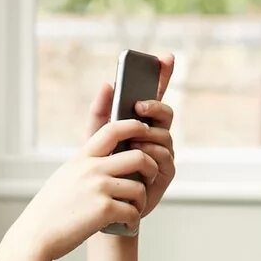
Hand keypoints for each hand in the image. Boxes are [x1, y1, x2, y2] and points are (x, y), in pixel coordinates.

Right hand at [6, 119, 158, 260]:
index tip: (145, 131)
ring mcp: (98, 188)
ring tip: (132, 211)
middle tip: (149, 180)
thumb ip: (86, 164)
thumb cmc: (51, 208)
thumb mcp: (66, 175)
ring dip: (141, 202)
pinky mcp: (104, 210)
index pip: (113, 129)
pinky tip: (126, 225)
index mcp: (83, 157)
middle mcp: (92, 168)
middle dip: (151, 169)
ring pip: (139, 188)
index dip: (134, 126)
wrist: (36, 234)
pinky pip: (133, 212)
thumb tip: (108, 156)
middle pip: (139, 157)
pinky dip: (133, 221)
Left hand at [87, 54, 177, 219]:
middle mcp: (156, 135)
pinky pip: (165, 155)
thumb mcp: (95, 136)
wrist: (100, 203)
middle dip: (154, 105)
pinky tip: (139, 153)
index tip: (165, 57)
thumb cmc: (99, 167)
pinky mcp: (165, 172)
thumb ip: (100, 111)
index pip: (156, 94)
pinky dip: (151, 152)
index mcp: (141, 122)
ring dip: (148, 133)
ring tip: (132, 138)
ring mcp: (163, 152)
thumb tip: (107, 84)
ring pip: (165, 134)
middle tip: (139, 105)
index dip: (163, 75)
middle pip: (166, 112)